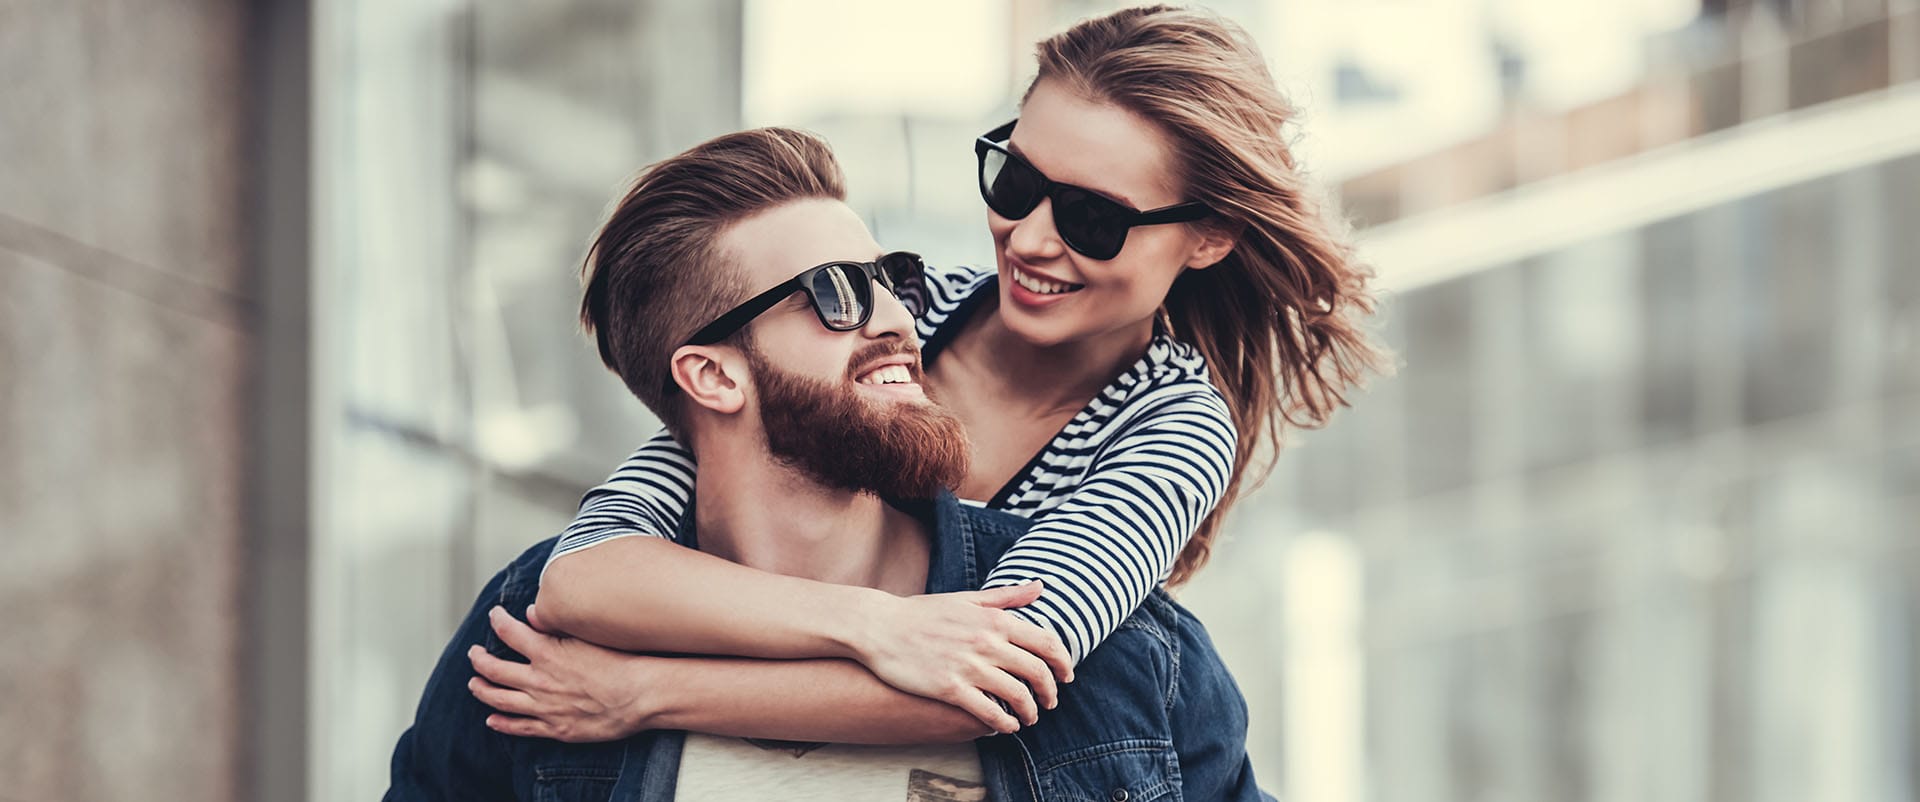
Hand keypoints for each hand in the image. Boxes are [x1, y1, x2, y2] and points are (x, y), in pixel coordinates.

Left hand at [466, 605, 653, 742]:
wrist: (641, 696)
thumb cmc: (621, 662)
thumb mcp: (588, 635)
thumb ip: (556, 626)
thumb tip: (532, 613)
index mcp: (547, 654)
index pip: (510, 633)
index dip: (498, 621)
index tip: (494, 615)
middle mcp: (539, 682)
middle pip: (496, 670)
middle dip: (480, 659)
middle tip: (475, 653)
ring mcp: (545, 708)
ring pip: (500, 700)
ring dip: (483, 690)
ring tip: (473, 684)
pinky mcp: (556, 729)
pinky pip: (520, 728)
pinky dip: (502, 723)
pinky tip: (492, 720)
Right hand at [852, 581, 1072, 733]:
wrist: (879, 626)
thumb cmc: (922, 613)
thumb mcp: (967, 599)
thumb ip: (1006, 596)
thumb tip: (1040, 586)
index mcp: (994, 619)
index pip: (1046, 643)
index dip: (1063, 663)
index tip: (1065, 676)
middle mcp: (986, 642)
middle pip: (1037, 672)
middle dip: (1050, 692)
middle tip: (1050, 702)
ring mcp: (968, 667)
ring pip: (1017, 695)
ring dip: (1030, 711)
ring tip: (1029, 717)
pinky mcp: (949, 689)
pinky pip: (989, 712)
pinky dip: (1004, 723)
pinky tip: (1006, 726)